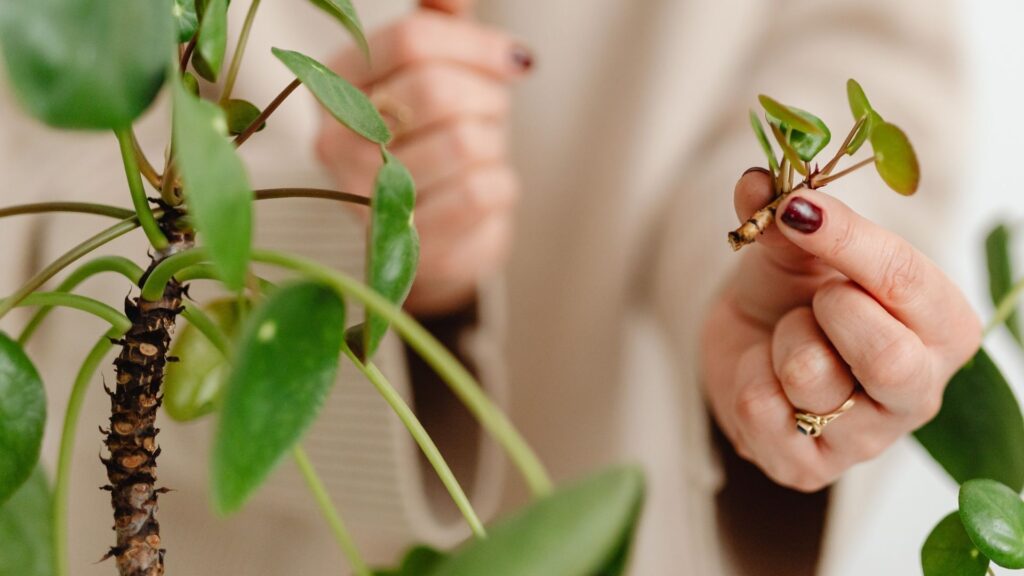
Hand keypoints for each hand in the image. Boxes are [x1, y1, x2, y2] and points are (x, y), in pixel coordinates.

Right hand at [315, 1, 531, 315]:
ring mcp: (365, 198)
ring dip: (492, 143)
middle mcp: (335, 142)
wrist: (438, 234)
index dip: (476, 45)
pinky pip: (478, 193)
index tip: (515, 60)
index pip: (410, 41)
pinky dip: (500, 184)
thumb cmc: (436, 139)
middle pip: (435, 90)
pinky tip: (484, 187)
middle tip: (493, 112)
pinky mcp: (407, 244)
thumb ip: (440, 23)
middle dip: (487, 97)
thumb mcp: (436, 73)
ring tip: (481, 151)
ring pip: (462, 144)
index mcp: (335, 85)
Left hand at [701, 169, 980, 491]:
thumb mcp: (794, 248)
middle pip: (889, 360)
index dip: (848, 241)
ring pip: (812, 379)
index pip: (908, 283)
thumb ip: (785, 218)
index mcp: (941, 327)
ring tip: (786, 338)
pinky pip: (763, 413)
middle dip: (831, 311)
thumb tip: (756, 183)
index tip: (799, 208)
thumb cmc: (792, 293)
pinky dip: (747, 379)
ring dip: (780, 341)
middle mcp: (918, 390)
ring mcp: (866, 439)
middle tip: (813, 296)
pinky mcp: (809, 469)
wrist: (749, 345)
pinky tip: (764, 376)